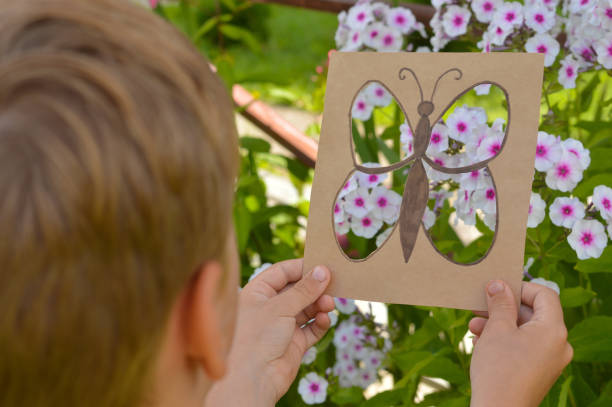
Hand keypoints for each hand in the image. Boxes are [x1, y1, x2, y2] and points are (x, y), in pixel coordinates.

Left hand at [205, 259, 333, 406]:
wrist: (252, 380)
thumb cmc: (256, 337)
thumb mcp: (280, 307)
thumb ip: (304, 289)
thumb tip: (323, 271)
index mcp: (258, 292)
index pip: (282, 272)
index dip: (302, 267)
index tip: (322, 265)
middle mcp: (270, 307)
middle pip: (298, 289)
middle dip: (315, 287)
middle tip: (333, 284)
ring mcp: (282, 325)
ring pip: (307, 308)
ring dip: (320, 304)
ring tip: (330, 304)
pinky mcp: (294, 342)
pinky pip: (312, 327)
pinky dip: (320, 322)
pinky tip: (325, 319)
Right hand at [469, 280, 572, 406]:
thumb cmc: (498, 370)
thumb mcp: (496, 329)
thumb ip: (500, 303)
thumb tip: (499, 284)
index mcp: (553, 330)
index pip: (544, 295)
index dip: (520, 287)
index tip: (497, 288)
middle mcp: (558, 344)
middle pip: (533, 313)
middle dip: (503, 308)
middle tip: (479, 306)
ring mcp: (550, 360)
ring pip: (525, 331)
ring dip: (499, 324)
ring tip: (474, 327)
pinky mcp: (539, 371)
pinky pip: (524, 347)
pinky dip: (505, 340)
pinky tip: (481, 342)